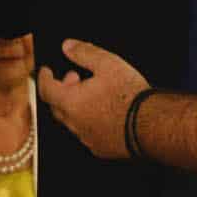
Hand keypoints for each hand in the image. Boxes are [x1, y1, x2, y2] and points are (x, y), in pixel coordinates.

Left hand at [37, 40, 150, 158]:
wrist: (151, 125)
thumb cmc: (130, 95)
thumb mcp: (108, 63)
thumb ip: (84, 53)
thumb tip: (68, 46)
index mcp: (70, 102)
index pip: (46, 90)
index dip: (44, 78)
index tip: (47, 72)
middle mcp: (74, 124)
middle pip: (57, 107)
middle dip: (62, 91)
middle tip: (74, 79)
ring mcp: (87, 139)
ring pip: (72, 122)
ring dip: (75, 108)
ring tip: (92, 96)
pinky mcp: (100, 149)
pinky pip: (87, 135)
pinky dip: (88, 123)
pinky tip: (103, 115)